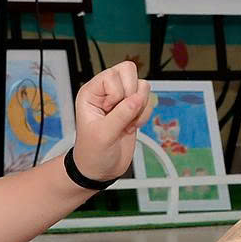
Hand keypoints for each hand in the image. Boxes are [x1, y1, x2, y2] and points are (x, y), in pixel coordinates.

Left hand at [71, 61, 154, 181]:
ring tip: (126, 122)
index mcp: (91, 91)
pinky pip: (148, 100)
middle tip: (121, 114)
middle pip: (129, 72)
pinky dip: (145, 115)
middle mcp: (106, 92)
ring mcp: (121, 99)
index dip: (117, 94)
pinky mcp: (133, 109)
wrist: (100, 169)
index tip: (109, 112)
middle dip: (131, 96)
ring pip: (142, 86)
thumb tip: (138, 98)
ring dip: (139, 107)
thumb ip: (121, 114)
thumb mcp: (103, 134)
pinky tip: (131, 126)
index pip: (113, 74)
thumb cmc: (92, 152)